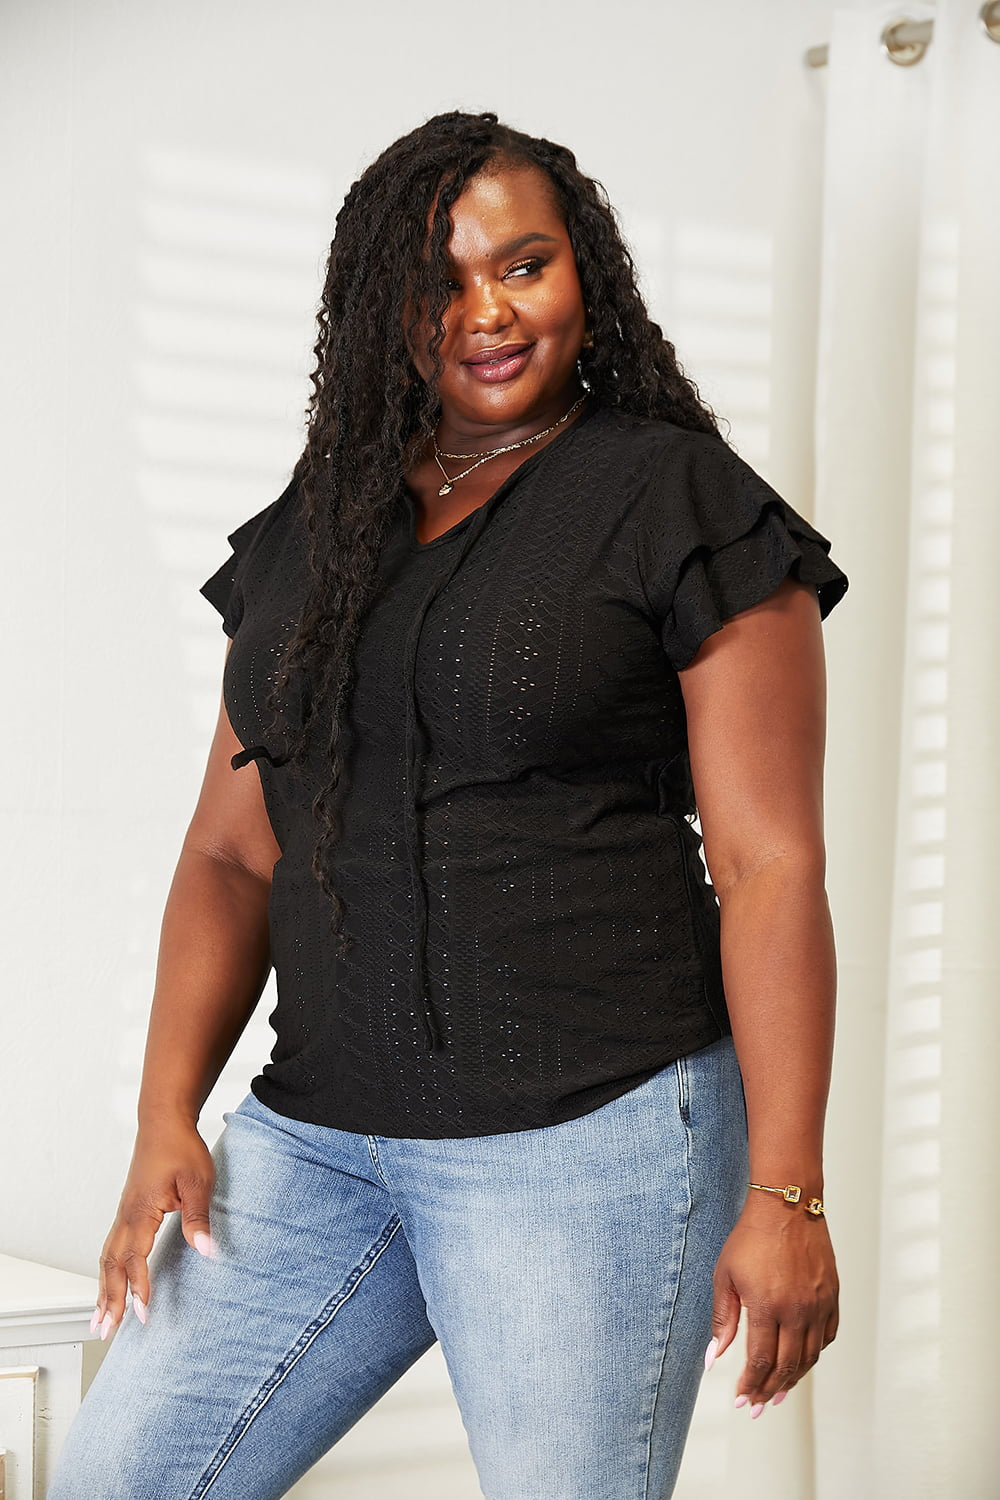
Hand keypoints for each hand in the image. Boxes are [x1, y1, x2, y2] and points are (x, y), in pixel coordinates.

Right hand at [91, 1116, 216, 1340]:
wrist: (164, 1122)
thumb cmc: (181, 1148)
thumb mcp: (198, 1181)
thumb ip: (199, 1217)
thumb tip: (207, 1251)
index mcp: (141, 1210)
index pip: (134, 1258)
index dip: (138, 1287)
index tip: (143, 1313)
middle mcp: (126, 1215)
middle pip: (111, 1265)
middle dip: (109, 1300)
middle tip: (106, 1332)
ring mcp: (123, 1213)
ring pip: (106, 1258)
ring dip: (103, 1290)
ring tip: (100, 1319)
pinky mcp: (127, 1210)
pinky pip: (111, 1247)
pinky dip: (107, 1271)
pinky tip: (109, 1283)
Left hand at [704, 1195, 838, 1415]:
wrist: (787, 1205)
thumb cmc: (750, 1237)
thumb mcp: (725, 1275)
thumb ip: (722, 1320)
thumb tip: (712, 1359)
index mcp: (767, 1306)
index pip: (761, 1361)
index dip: (750, 1386)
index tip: (740, 1401)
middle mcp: (797, 1311)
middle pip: (786, 1366)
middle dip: (769, 1391)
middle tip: (756, 1407)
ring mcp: (819, 1305)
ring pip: (810, 1357)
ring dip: (793, 1380)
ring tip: (777, 1393)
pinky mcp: (832, 1296)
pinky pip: (827, 1337)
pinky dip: (814, 1355)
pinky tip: (801, 1362)